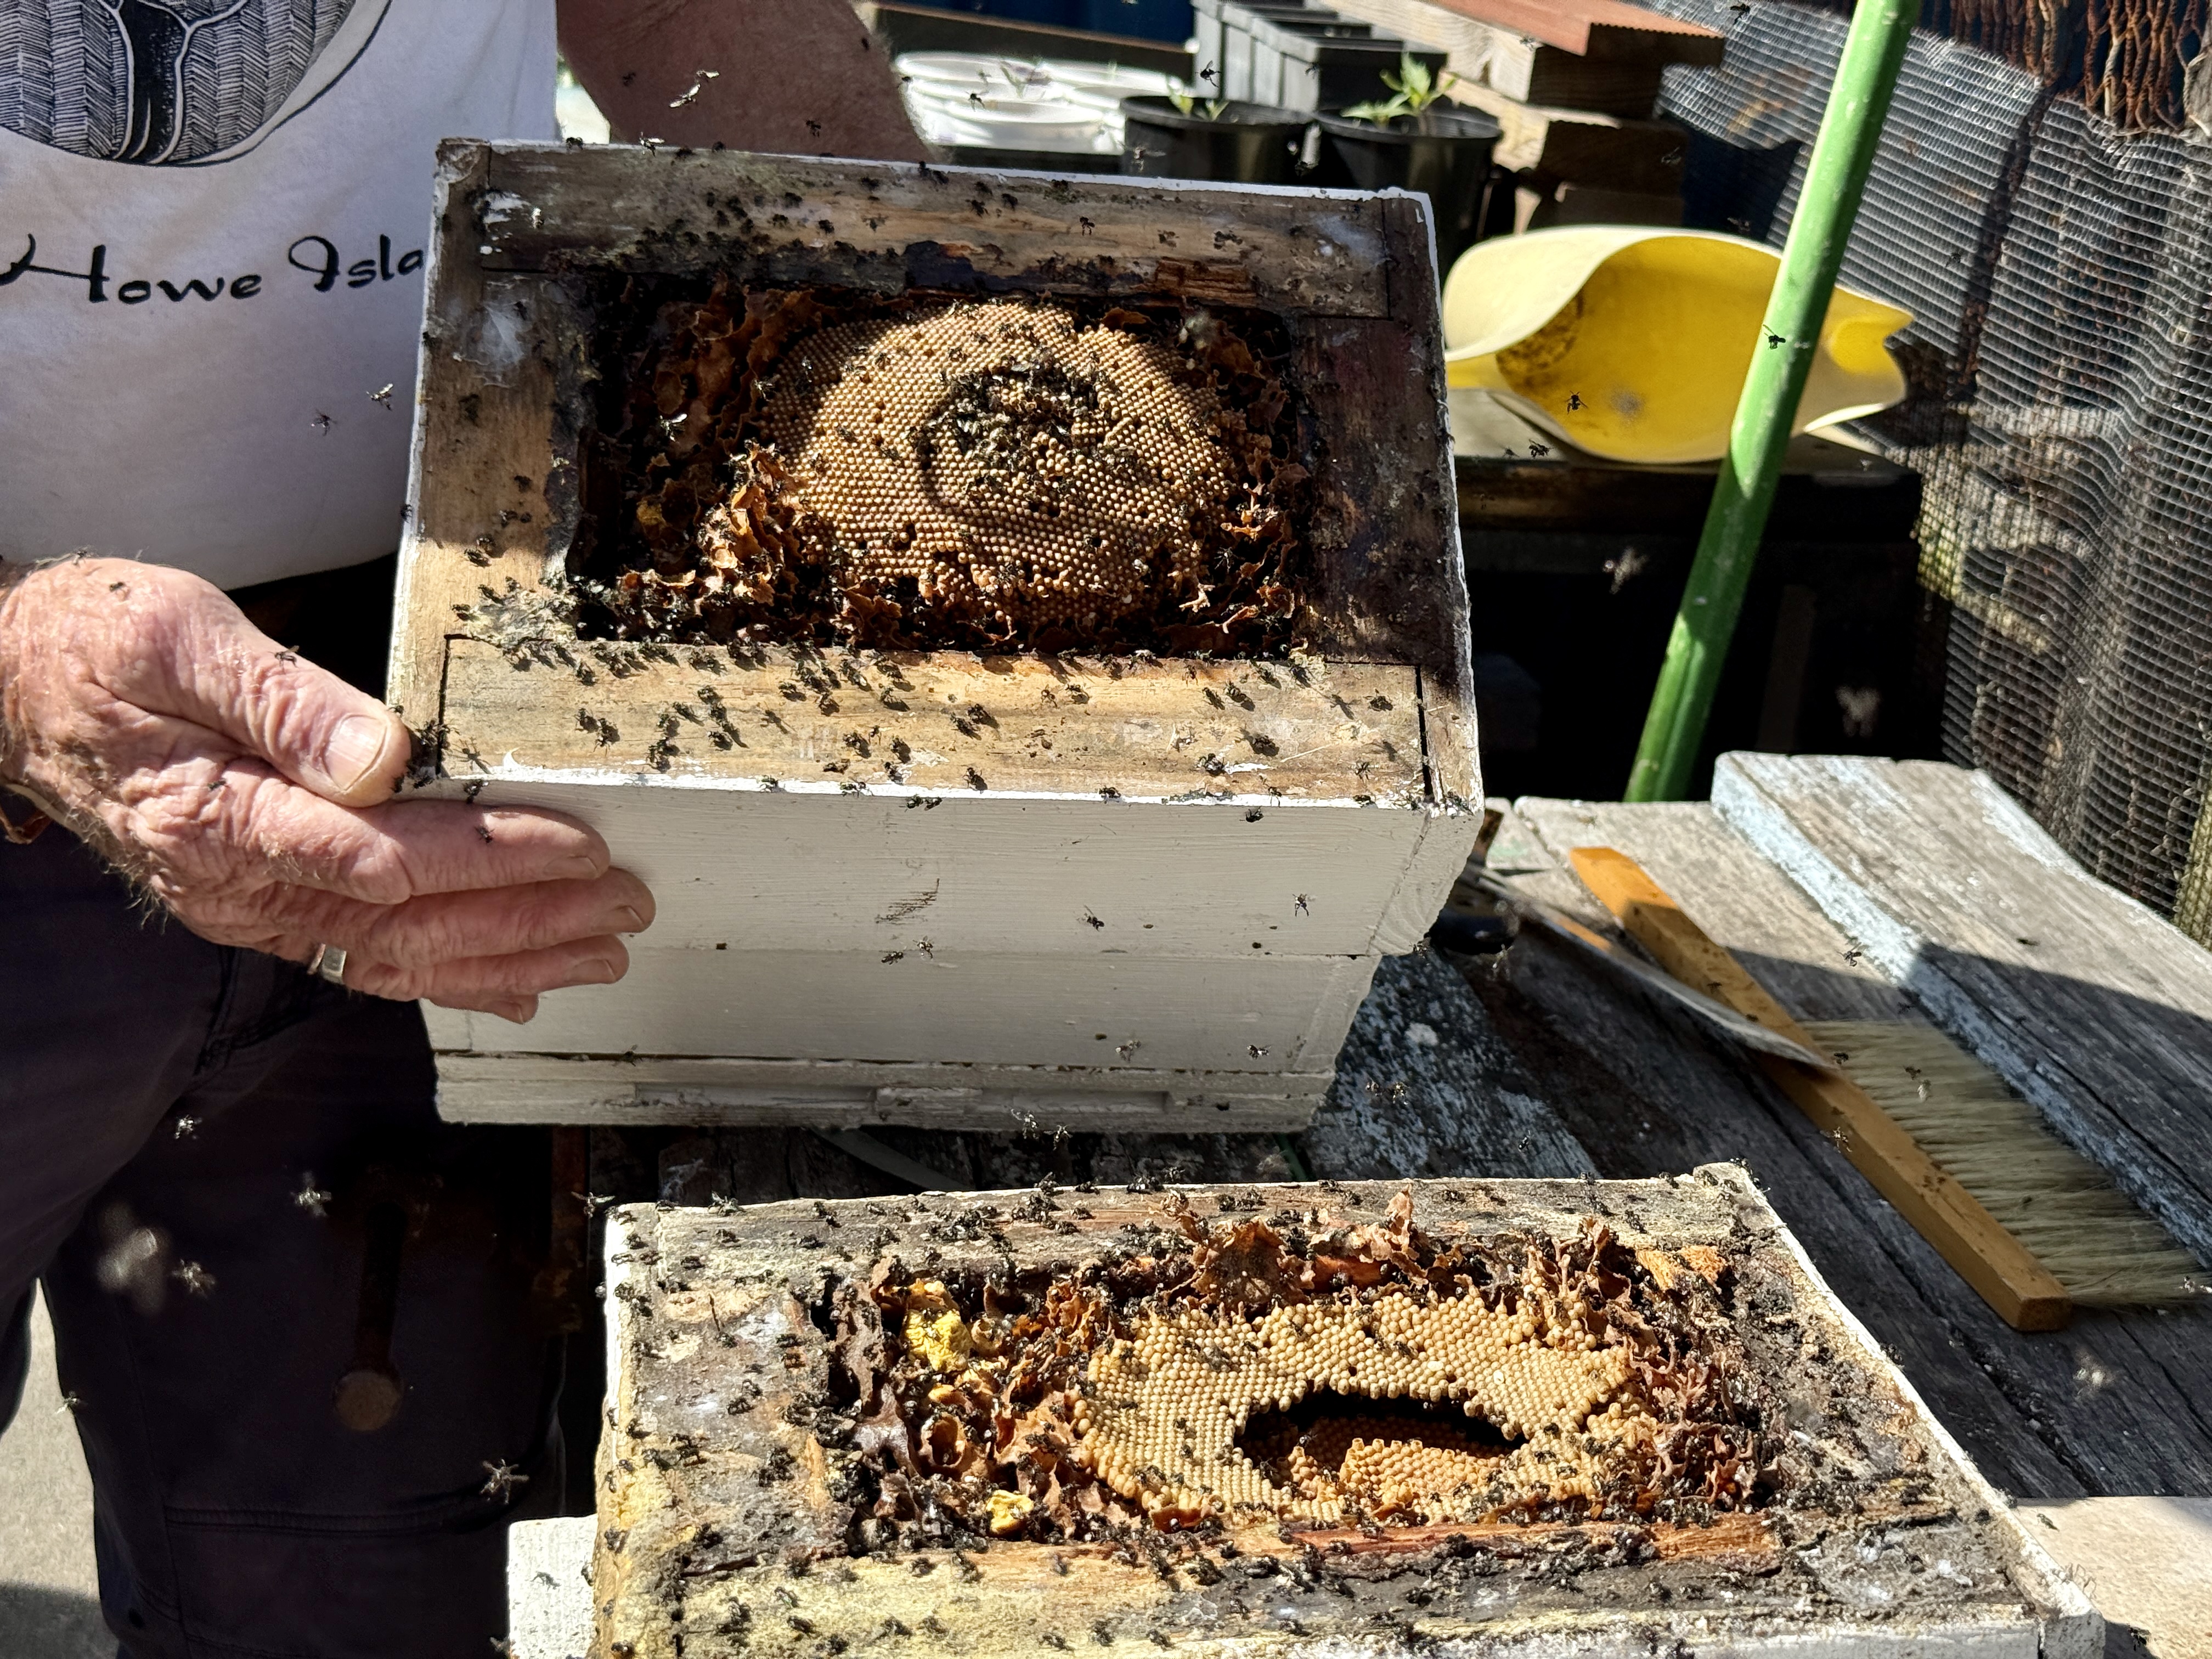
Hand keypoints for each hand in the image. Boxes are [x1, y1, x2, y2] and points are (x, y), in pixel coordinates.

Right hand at [0, 557, 652, 1021]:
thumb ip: (284, 699)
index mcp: (220, 819)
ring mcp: (250, 906)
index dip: (493, 860)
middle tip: (627, 906)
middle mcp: (238, 885)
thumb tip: (385, 755)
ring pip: (398, 956)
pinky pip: (367, 954)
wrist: (12, 689)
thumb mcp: (178, 637)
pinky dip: (450, 973)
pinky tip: (517, 982)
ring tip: (601, 951)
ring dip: (508, 957)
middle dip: (529, 920)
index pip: (387, 858)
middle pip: (410, 925)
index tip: (581, 848)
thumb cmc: (93, 646)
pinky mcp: (263, 903)